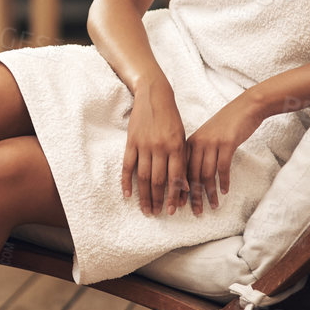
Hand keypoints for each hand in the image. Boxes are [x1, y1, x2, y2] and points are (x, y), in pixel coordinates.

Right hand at [121, 80, 187, 216]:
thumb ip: (181, 160)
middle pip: (158, 181)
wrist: (154, 95)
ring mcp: (144, 145)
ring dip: (144, 196)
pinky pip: (128, 165)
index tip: (172, 211)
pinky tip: (127, 194)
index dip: (173, 197)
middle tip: (157, 214)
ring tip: (145, 209)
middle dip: (158, 200)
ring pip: (143, 176)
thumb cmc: (171, 118)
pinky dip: (126, 181)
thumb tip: (183, 186)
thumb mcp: (181, 137)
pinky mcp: (131, 142)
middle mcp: (160, 148)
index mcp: (176, 147)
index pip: (175, 178)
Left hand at [183, 90, 266, 215]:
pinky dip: (223, 182)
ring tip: (213, 205)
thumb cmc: (226, 125)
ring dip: (209, 193)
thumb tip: (192, 178)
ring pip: (206, 174)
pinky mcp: (226, 143)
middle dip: (193, 196)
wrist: (245, 108)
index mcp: (189, 142)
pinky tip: (225, 191)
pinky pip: (223, 168)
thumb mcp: (207, 138)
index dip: (179, 189)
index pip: (180, 170)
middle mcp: (197, 143)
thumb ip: (198, 154)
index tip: (179, 205)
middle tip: (196, 212)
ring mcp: (211, 143)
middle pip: (192, 175)